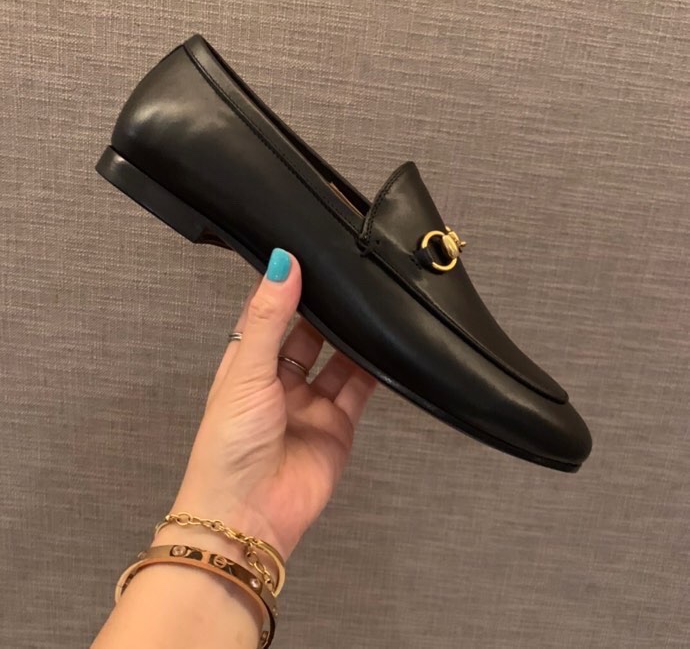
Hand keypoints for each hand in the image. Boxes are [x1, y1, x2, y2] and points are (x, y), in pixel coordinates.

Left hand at [152, 248, 377, 565]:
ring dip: (350, 337)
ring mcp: (310, 403)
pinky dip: (373, 369)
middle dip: (324, 310)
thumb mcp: (247, 372)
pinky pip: (358, 389)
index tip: (307, 254)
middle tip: (349, 276)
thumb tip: (282, 262)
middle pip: (306, 334)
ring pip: (336, 359)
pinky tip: (384, 344)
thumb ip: (268, 318)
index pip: (267, 315)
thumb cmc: (230, 445)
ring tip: (371, 304)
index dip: (285, 287)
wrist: (249, 516)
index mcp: (247, 365)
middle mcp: (278, 381)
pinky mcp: (337, 425)